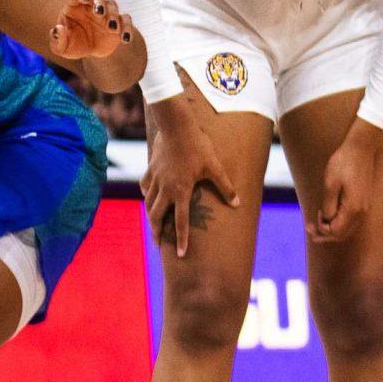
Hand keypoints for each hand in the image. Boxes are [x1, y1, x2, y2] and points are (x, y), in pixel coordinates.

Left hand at [46, 0, 131, 61]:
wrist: (89, 53)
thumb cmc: (72, 45)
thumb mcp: (60, 47)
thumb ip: (56, 39)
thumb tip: (59, 29)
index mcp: (75, 4)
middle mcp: (92, 4)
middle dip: (99, 0)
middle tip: (99, 12)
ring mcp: (107, 12)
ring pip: (113, 5)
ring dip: (113, 15)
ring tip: (111, 28)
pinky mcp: (119, 23)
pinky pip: (126, 20)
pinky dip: (127, 28)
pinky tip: (124, 39)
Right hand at [143, 100, 240, 258]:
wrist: (176, 126)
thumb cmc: (198, 146)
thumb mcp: (215, 166)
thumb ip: (225, 186)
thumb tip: (237, 203)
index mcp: (181, 191)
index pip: (181, 222)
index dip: (182, 240)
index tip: (182, 255)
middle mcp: (165, 189)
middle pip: (157, 216)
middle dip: (157, 232)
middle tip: (158, 244)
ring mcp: (156, 179)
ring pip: (148, 203)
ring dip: (150, 216)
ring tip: (152, 224)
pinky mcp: (151, 168)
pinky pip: (145, 186)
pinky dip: (146, 194)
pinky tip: (148, 197)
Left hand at [310, 124, 381, 243]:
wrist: (361, 148)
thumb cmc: (344, 163)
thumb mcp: (330, 184)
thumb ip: (328, 206)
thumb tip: (326, 221)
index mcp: (353, 208)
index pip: (336, 231)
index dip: (322, 229)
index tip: (312, 218)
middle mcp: (361, 211)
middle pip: (342, 234)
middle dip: (325, 234)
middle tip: (308, 229)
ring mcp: (364, 207)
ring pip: (347, 228)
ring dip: (332, 229)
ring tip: (316, 225)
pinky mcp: (364, 201)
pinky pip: (351, 220)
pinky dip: (339, 222)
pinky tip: (329, 216)